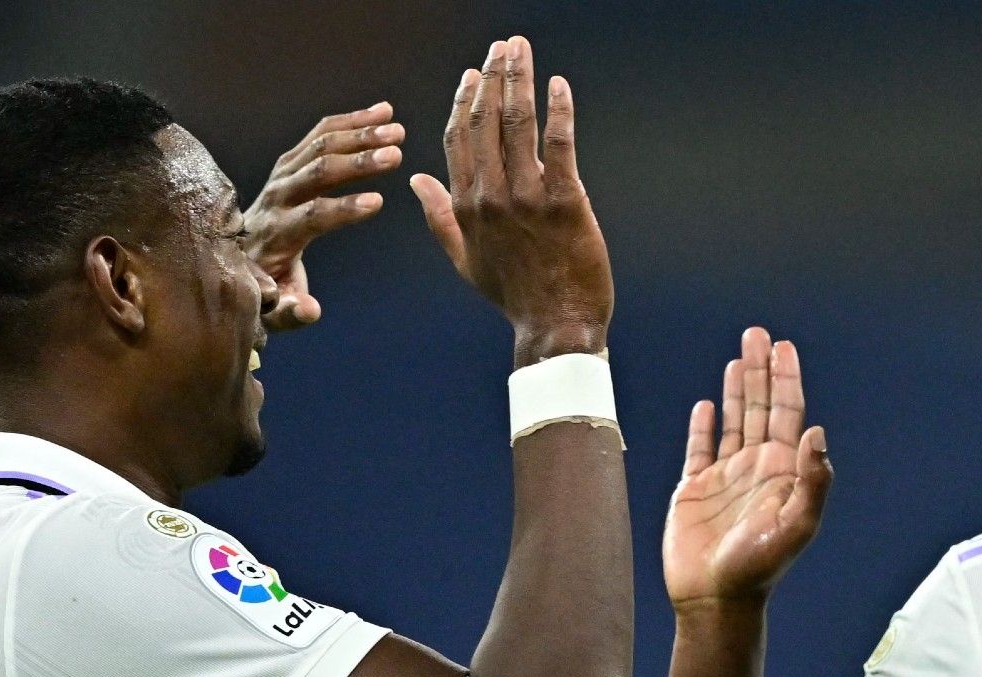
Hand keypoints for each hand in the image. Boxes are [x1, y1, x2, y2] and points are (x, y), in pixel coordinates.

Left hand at [244, 102, 403, 330]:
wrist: (232, 260)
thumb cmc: (261, 289)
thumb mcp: (273, 312)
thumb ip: (290, 312)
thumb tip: (311, 310)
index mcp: (277, 233)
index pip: (311, 216)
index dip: (342, 209)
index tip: (378, 202)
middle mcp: (275, 197)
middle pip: (316, 171)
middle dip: (357, 161)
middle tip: (396, 152)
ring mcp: (280, 175)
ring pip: (318, 145)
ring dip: (358, 133)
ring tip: (397, 129)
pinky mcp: (287, 163)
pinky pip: (318, 135)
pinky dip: (350, 121)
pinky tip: (382, 112)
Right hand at [411, 37, 612, 366]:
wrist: (556, 324)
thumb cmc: (514, 294)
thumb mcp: (465, 258)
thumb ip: (439, 216)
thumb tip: (416, 180)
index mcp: (466, 205)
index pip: (458, 138)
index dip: (464, 100)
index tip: (473, 72)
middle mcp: (491, 196)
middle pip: (484, 121)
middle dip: (493, 77)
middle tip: (503, 46)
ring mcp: (527, 197)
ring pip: (517, 124)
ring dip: (519, 80)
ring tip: (522, 50)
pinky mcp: (564, 201)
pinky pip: (558, 144)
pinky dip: (558, 110)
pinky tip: (558, 85)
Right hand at [664, 328, 832, 606]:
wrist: (715, 599)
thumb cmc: (759, 569)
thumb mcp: (796, 527)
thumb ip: (812, 482)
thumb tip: (817, 434)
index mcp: (782, 472)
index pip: (788, 413)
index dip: (787, 379)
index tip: (784, 346)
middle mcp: (756, 469)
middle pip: (760, 407)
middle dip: (760, 369)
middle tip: (757, 333)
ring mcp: (725, 478)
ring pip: (732, 420)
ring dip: (735, 387)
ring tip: (738, 356)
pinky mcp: (694, 491)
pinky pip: (700, 449)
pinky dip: (703, 426)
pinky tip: (706, 405)